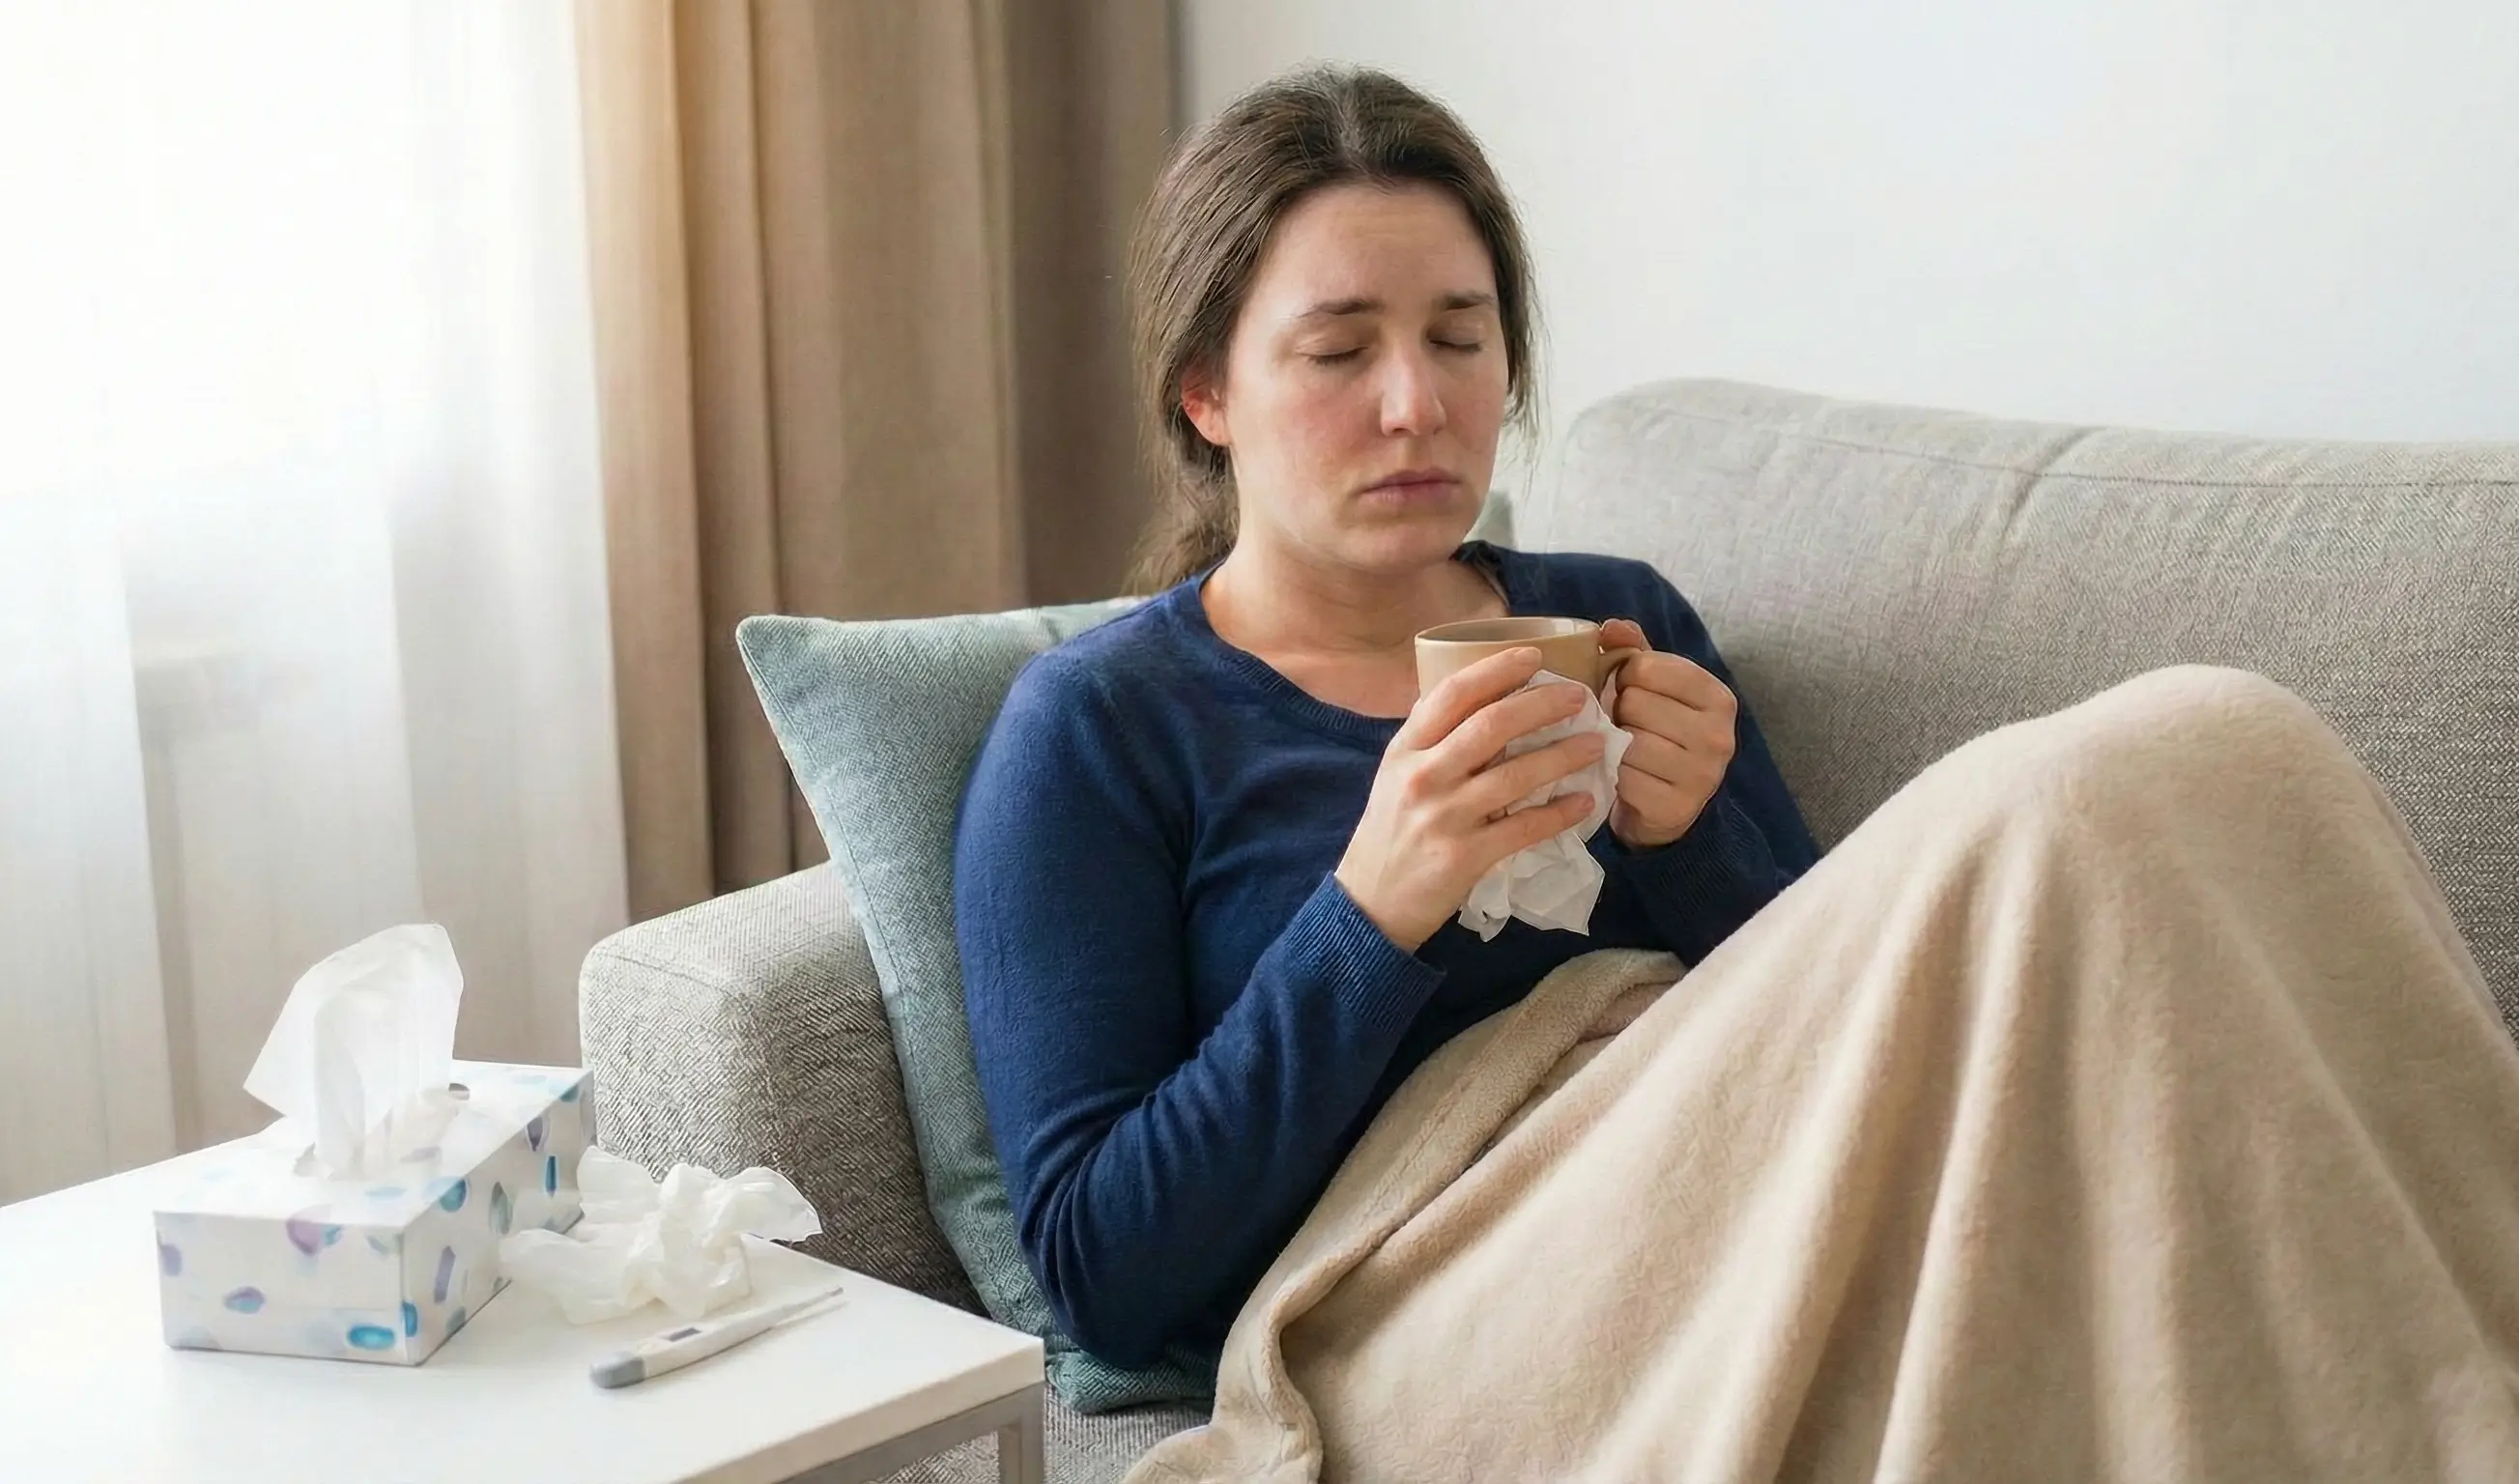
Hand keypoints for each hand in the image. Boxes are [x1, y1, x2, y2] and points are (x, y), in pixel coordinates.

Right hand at [1335, 647, 1608, 952]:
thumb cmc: (1391, 831)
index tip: (1534, 655)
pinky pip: (1523, 828)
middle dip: (1542, 705)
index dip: (1495, 670)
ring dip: (1562, 756)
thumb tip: (1480, 696)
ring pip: (1514, 776)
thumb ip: (1432, 739)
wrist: (1371, 901)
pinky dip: (1559, 813)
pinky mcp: (1464, 857)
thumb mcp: (1397, 775)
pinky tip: (1585, 802)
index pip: (1451, 695)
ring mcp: (1443, 817)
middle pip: (1490, 726)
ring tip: (1596, 744)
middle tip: (1579, 696)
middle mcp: (1422, 776)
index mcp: (1405, 750)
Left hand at [1599, 618, 1735, 849]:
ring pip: (1628, 741)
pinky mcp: (1676, 807)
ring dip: (1614, 744)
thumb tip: (1611, 628)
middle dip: (1619, 712)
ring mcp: (1701, 774)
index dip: (1626, 677)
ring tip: (1623, 748)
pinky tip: (1623, 775)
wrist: (1668, 807)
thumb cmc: (1660, 734)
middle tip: (1627, 725)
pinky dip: (1614, 774)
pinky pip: (1623, 776)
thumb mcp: (1656, 688)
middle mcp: (1719, 735)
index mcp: (1718, 697)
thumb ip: (1635, 650)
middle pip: (1635, 703)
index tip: (1633, 691)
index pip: (1647, 667)